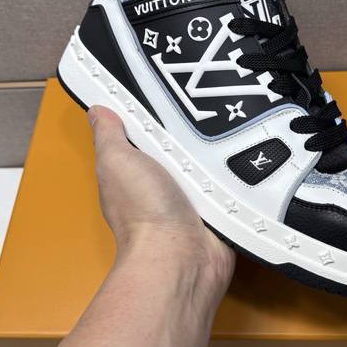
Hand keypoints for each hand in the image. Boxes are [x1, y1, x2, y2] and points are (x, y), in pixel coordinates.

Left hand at [88, 105, 234, 296]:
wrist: (181, 256)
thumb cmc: (143, 210)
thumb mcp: (116, 161)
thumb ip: (108, 135)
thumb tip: (97, 110)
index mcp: (136, 171)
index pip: (148, 132)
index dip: (156, 112)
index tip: (172, 89)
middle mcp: (164, 184)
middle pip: (182, 144)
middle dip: (194, 128)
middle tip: (212, 102)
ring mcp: (193, 197)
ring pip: (209, 161)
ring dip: (219, 148)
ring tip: (234, 122)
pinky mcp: (219, 208)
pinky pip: (231, 181)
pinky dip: (238, 170)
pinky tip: (249, 152)